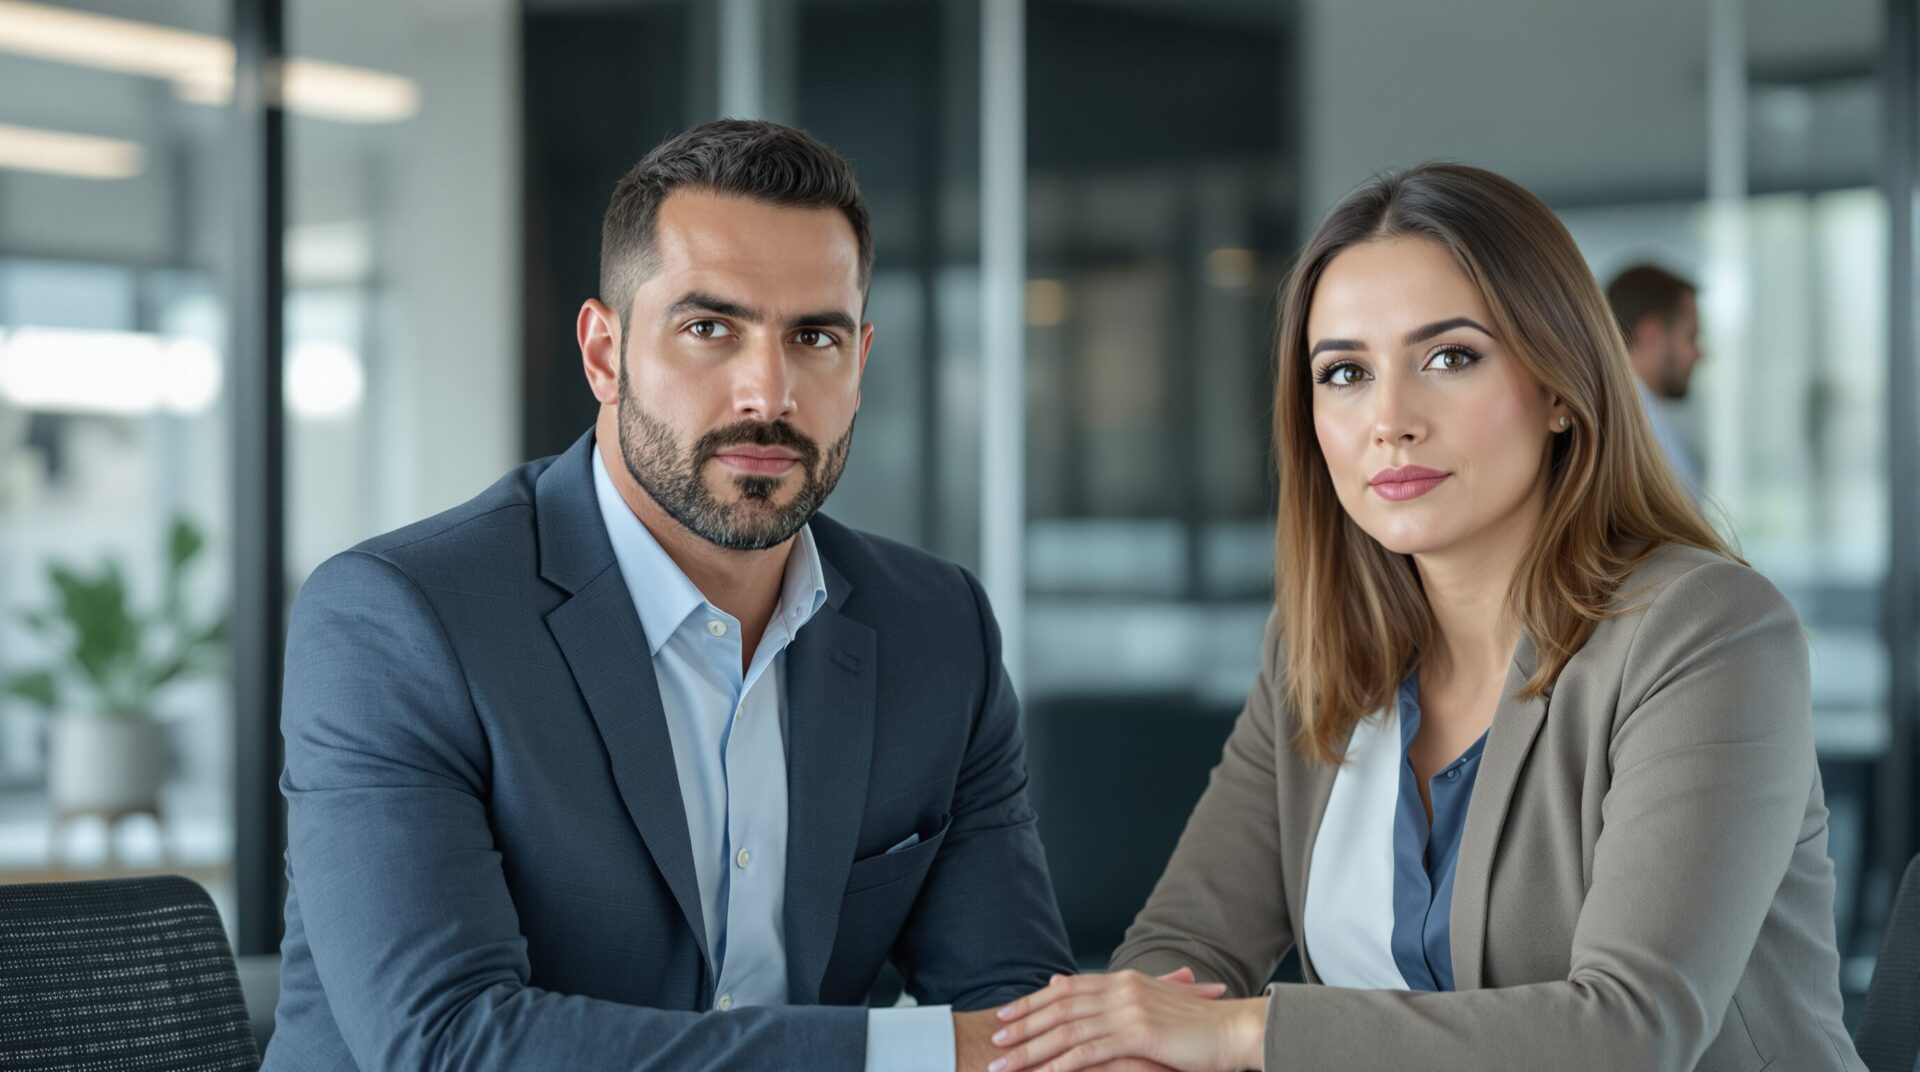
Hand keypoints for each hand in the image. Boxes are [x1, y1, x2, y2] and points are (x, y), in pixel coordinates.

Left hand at [984, 969, 1268, 1071]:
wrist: (1235, 1030)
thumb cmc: (1197, 1027)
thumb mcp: (1152, 1005)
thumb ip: (1114, 998)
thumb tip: (1067, 985)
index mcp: (1123, 980)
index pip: (1066, 989)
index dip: (1032, 1003)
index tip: (1005, 1016)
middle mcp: (1121, 990)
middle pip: (1059, 1008)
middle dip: (1023, 1025)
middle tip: (994, 1039)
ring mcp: (1129, 1010)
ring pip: (1068, 1031)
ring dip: (1032, 1050)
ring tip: (1004, 1064)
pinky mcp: (1139, 1034)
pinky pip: (1091, 1051)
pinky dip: (1063, 1064)